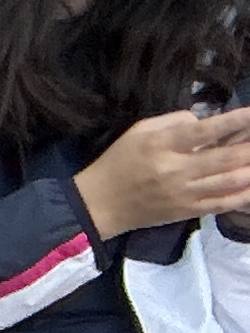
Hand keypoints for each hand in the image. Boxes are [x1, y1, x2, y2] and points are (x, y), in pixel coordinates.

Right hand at [75, 110, 249, 237]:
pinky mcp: (186, 211)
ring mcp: (183, 193)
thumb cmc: (118, 162)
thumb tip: (205, 121)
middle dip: (249, 148)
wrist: (99, 204)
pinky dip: (242, 195)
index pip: (205, 131)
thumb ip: (173, 121)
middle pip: (225, 157)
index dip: (234, 121)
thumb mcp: (138, 131)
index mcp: (162, 146)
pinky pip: (221, 204)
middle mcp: (175, 170)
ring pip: (229, 181)